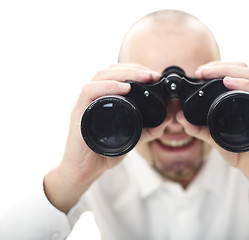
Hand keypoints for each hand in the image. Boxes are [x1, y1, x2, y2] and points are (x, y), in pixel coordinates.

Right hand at [44, 63, 167, 212]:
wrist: (84, 171)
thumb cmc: (104, 152)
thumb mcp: (133, 137)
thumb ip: (149, 129)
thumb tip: (169, 117)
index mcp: (103, 98)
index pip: (117, 74)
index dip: (136, 70)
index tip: (155, 75)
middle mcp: (92, 97)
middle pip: (110, 71)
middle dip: (134, 69)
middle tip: (153, 75)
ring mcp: (84, 103)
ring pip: (101, 76)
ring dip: (124, 73)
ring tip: (143, 78)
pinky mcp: (78, 112)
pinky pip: (89, 91)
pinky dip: (108, 86)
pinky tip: (124, 88)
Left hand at [176, 61, 248, 208]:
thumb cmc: (241, 152)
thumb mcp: (214, 137)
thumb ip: (198, 127)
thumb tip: (180, 117)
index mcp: (246, 99)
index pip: (235, 73)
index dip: (218, 67)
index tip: (199, 71)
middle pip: (244, 69)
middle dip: (220, 66)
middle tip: (201, 71)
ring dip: (229, 70)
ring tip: (209, 73)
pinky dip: (245, 85)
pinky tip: (229, 83)